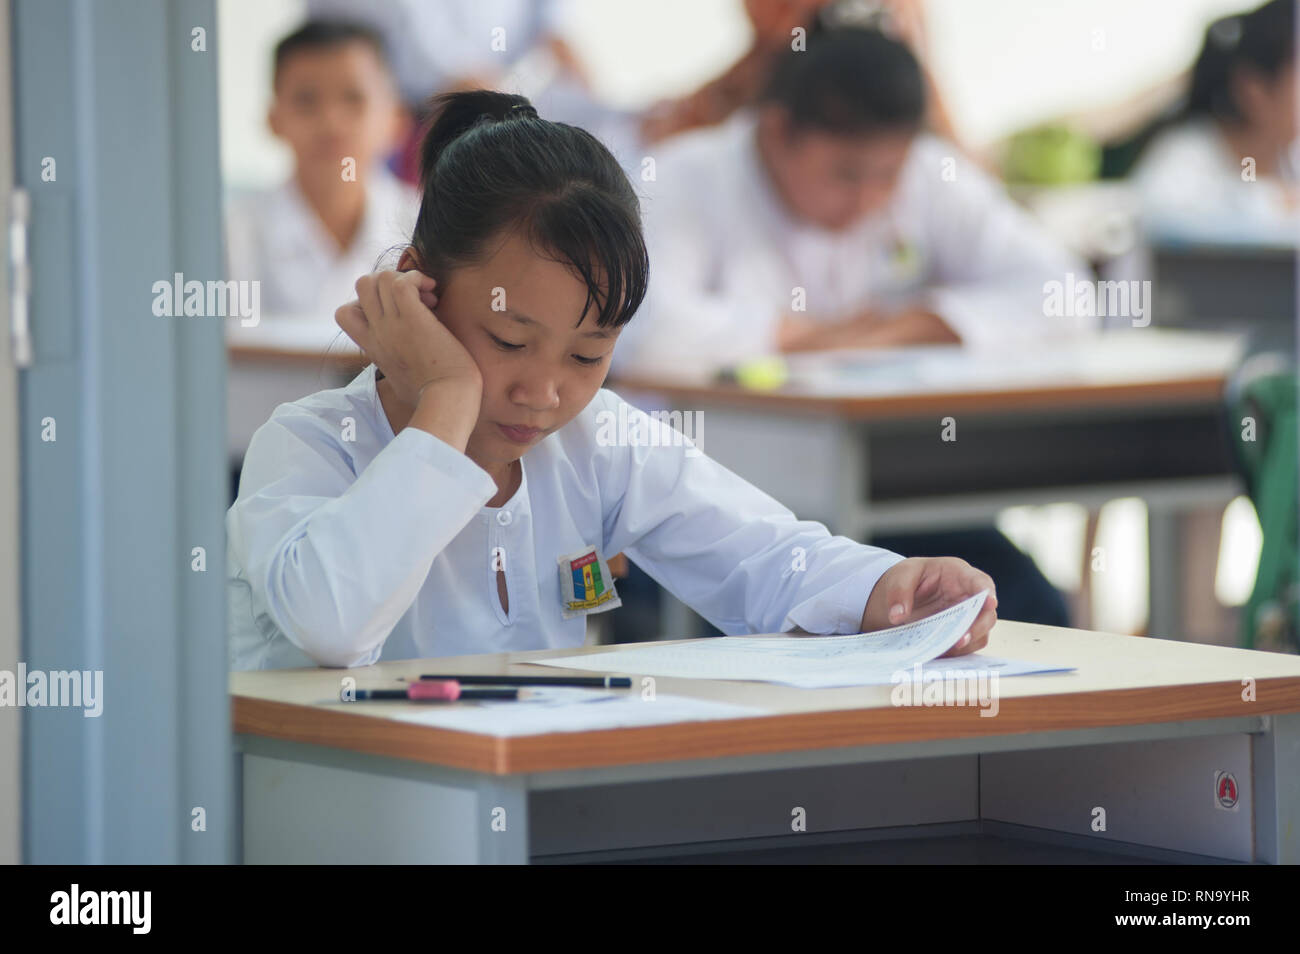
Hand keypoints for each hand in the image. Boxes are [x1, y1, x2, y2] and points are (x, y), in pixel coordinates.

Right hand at [335, 270, 481, 408]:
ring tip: (428, 298)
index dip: (367, 301)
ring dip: (406, 278)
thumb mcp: (401, 383)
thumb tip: (400, 377)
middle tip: (416, 300)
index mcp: (373, 347)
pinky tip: (433, 293)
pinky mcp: (414, 319)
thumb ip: (395, 370)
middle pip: (362, 284)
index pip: (345, 313)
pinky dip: (417, 279)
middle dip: (389, 282)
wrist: (448, 401)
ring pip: (381, 277)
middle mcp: (379, 333)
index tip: (394, 312)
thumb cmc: (433, 397)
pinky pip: (402, 282)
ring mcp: (393, 325)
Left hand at [860, 557, 997, 656]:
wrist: (902, 595)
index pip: (981, 582)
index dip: (987, 592)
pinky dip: (956, 653)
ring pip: (980, 634)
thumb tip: (898, 615)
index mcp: (959, 575)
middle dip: (978, 627)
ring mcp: (967, 617)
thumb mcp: (900, 576)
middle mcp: (969, 597)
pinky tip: (939, 655)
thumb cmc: (908, 578)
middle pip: (987, 614)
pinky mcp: (960, 634)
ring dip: (966, 644)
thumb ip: (899, 592)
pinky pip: (966, 648)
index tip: (990, 601)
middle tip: (960, 640)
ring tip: (945, 650)